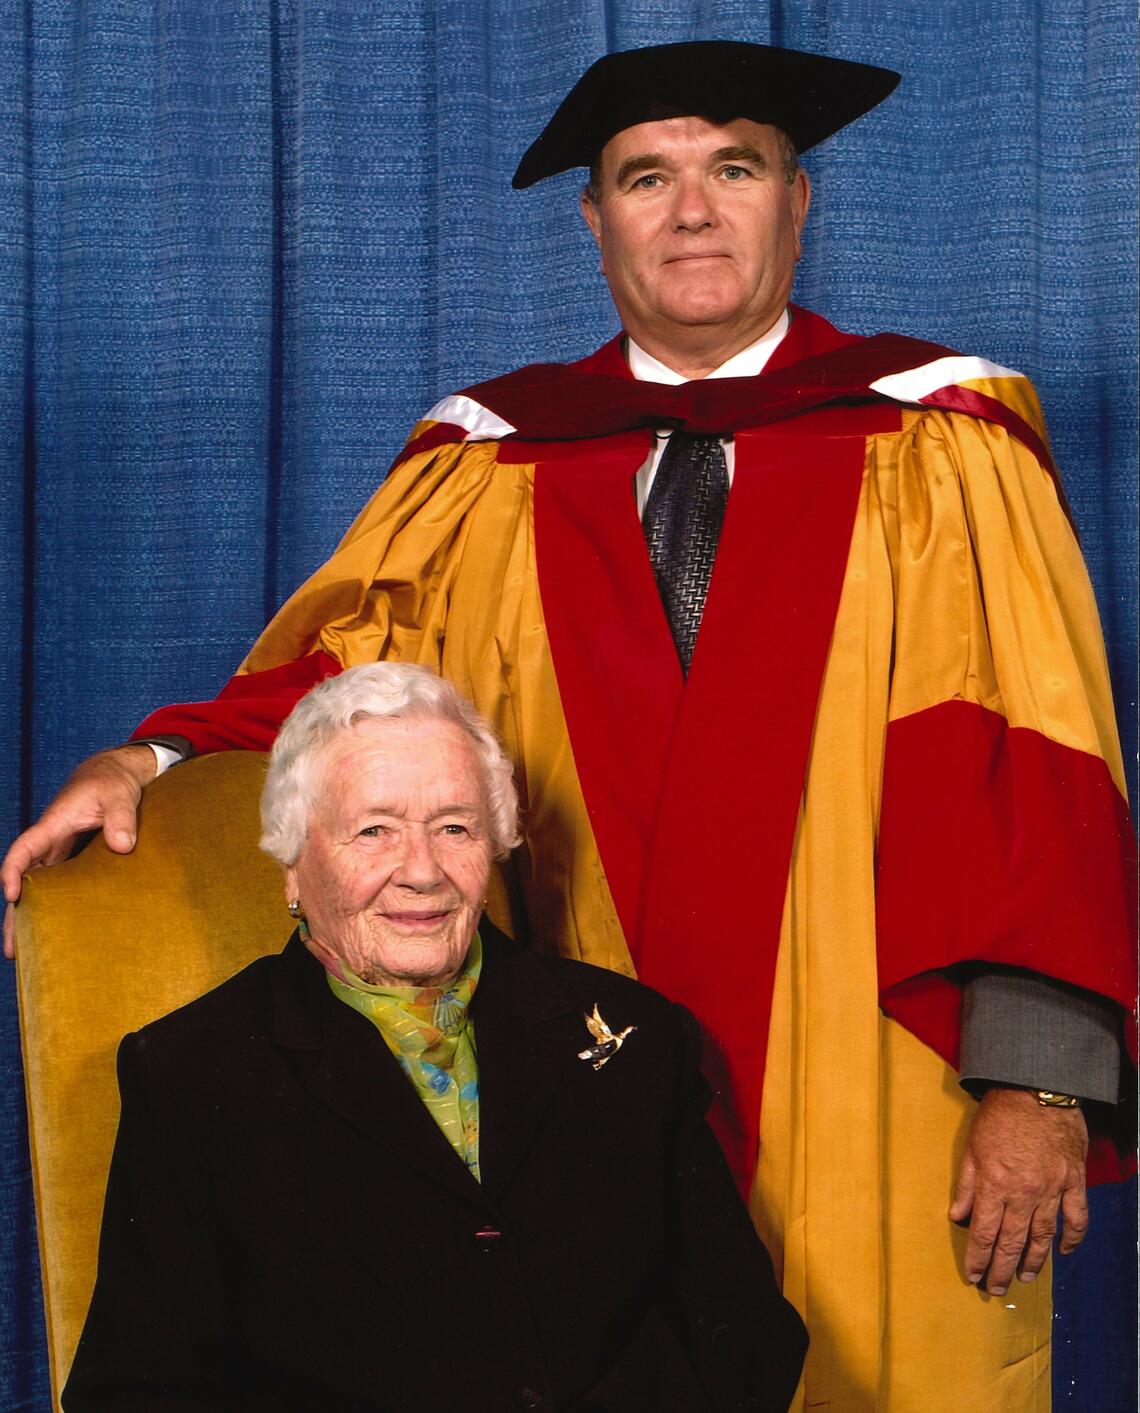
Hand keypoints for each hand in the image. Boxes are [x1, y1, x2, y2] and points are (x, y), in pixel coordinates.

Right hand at [2, 745, 156, 957]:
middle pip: (25, 880)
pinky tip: (56, 929)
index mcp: (54, 823)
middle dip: (14, 914)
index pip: (24, 849)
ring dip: (31, 917)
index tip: (12, 896)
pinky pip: (58, 885)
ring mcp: (62, 851)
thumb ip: (122, 818)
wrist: (115, 772)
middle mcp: (51, 841)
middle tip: (11, 950)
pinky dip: (54, 905)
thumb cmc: (114, 781)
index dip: (12, 871)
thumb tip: (122, 847)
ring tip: (25, 954)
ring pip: (39, 888)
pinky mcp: (75, 857)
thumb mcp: (121, 794)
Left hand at [949, 1086, 1087, 1295]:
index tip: (973, 1276)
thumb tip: (957, 1216)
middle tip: (996, 1289)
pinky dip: (1072, 1238)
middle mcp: (1023, 1193)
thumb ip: (966, 1185)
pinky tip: (1063, 1252)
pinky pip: (1076, 1218)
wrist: (1037, 1089)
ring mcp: (1052, 1189)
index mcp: (995, 1184)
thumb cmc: (1000, 1114)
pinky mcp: (1074, 1182)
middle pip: (1011, 1242)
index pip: (984, 1233)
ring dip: (1033, 1261)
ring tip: (1024, 1278)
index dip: (978, 1259)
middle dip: (1001, 1269)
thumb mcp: (972, 1146)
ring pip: (1042, 1237)